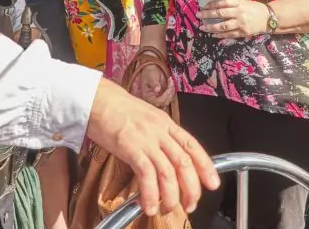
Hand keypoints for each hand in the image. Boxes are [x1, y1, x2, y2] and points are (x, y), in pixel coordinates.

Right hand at [86, 79, 219, 216]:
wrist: (96, 100)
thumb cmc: (116, 110)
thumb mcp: (145, 119)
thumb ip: (158, 136)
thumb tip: (165, 159)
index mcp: (166, 123)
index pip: (192, 146)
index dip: (206, 166)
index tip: (213, 183)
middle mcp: (160, 131)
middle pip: (184, 162)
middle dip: (191, 188)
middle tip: (190, 205)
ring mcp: (146, 139)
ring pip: (168, 172)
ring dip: (171, 196)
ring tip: (167, 209)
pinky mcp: (131, 147)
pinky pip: (146, 175)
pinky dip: (150, 194)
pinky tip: (149, 205)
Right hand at [132, 59, 174, 107]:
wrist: (152, 69)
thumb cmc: (149, 73)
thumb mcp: (151, 76)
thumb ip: (154, 83)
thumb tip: (157, 89)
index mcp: (147, 96)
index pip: (157, 102)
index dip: (164, 97)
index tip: (168, 89)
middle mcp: (152, 100)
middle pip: (164, 103)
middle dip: (169, 94)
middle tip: (171, 83)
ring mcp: (159, 99)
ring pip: (168, 101)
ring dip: (172, 92)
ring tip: (170, 81)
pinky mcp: (163, 96)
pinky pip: (170, 98)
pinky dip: (172, 92)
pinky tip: (171, 83)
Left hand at [199, 0, 270, 38]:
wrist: (269, 18)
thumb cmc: (254, 8)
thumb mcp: (244, 2)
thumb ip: (232, 4)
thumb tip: (216, 6)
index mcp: (239, 3)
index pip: (223, 2)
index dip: (212, 3)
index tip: (204, 6)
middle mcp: (239, 12)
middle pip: (220, 13)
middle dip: (207, 14)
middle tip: (198, 15)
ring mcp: (240, 23)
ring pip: (223, 26)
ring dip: (211, 27)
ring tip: (202, 27)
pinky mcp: (242, 32)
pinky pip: (229, 34)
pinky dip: (219, 35)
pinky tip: (212, 34)